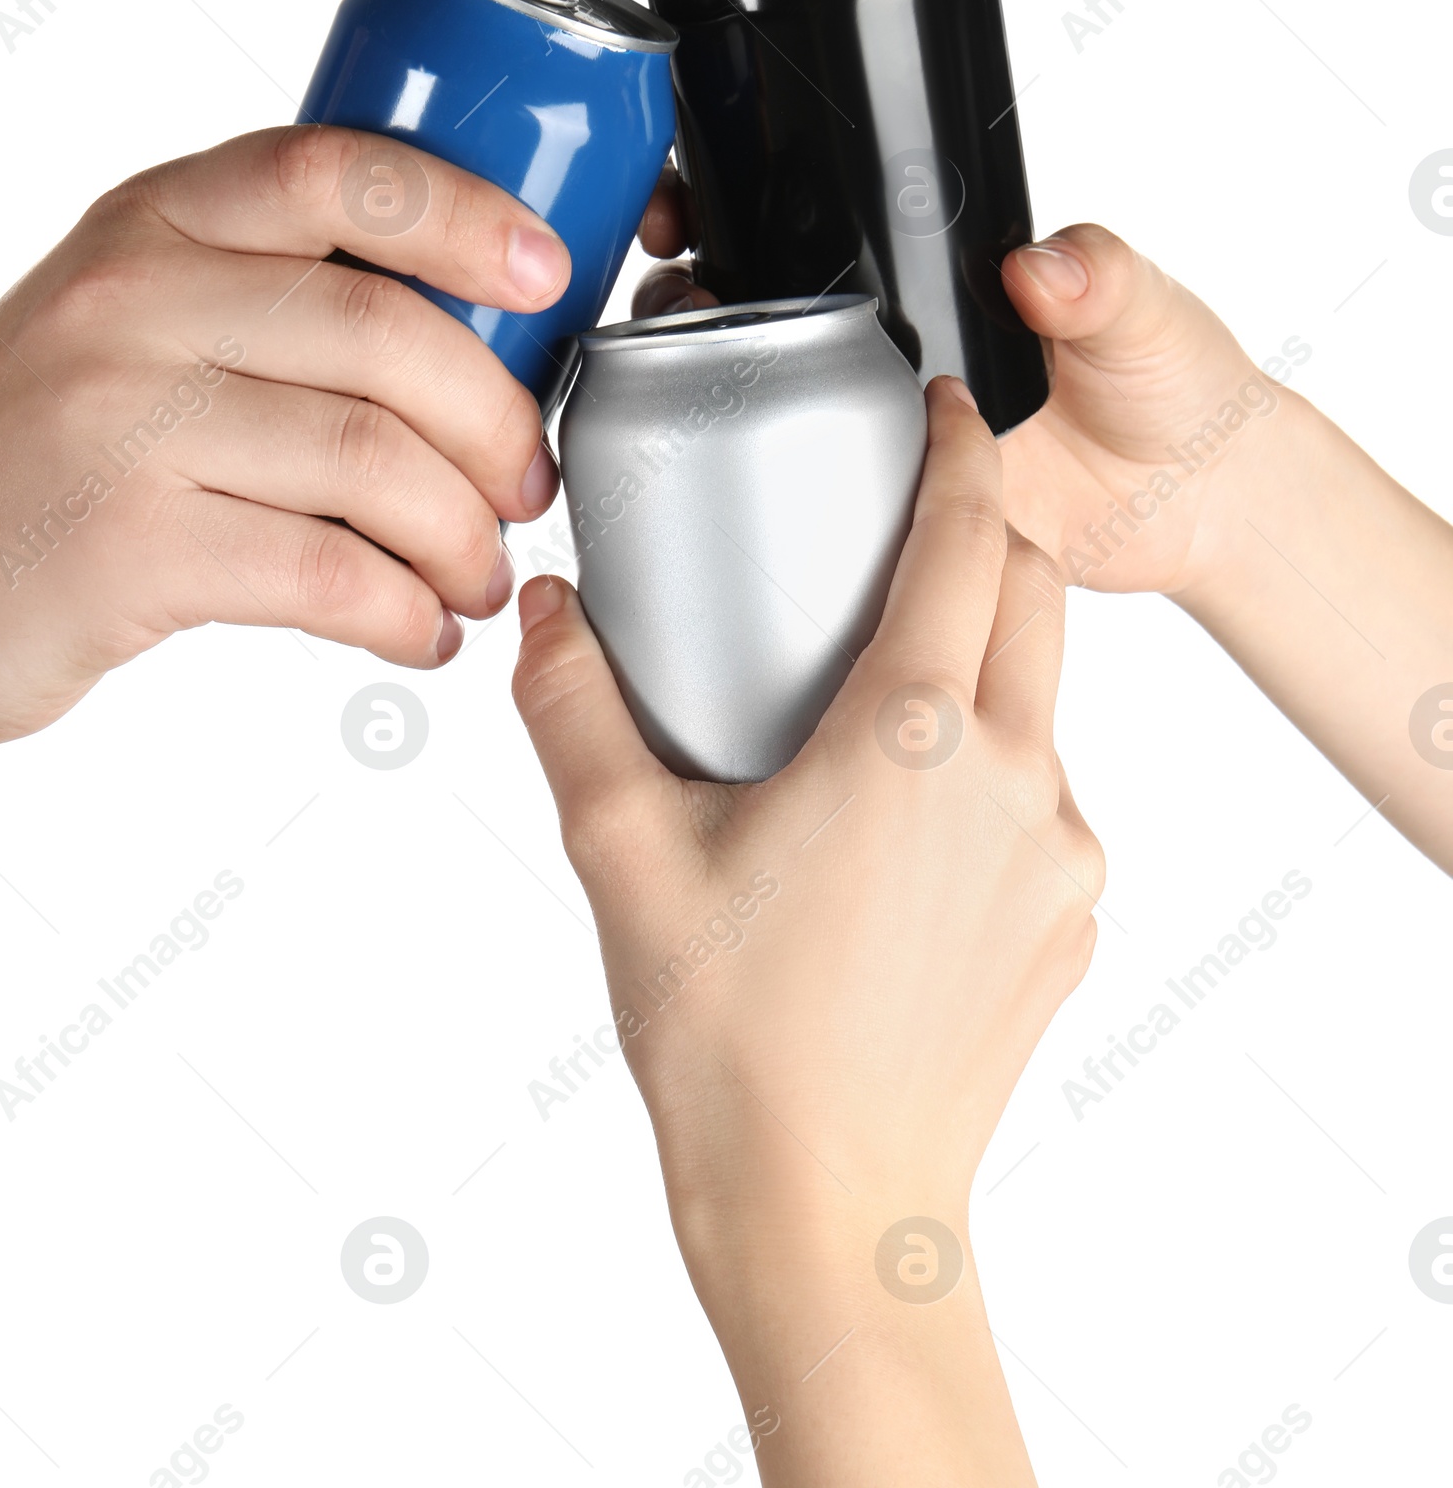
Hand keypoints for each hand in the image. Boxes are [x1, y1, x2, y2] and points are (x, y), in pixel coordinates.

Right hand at [0, 125, 566, 748]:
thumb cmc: (30, 445)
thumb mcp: (122, 314)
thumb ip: (260, 291)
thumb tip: (469, 331)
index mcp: (152, 224)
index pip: (337, 172)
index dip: (469, 215)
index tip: (549, 277)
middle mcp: (136, 303)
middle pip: (389, 335)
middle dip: (498, 422)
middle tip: (527, 483)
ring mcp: (125, 424)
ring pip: (375, 460)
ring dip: (464, 535)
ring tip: (480, 573)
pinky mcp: (129, 548)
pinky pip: (329, 570)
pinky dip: (406, 612)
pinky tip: (417, 630)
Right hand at [511, 378, 1102, 1485]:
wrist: (831, 1212)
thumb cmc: (732, 1042)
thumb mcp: (622, 854)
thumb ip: (575, 709)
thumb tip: (546, 609)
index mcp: (912, 738)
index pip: (972, 539)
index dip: (966, 450)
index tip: (947, 403)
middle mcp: (1013, 779)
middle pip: (1033, 597)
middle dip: (984, 534)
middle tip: (902, 523)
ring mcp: (1057, 854)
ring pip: (1038, 699)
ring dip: (977, 658)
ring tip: (871, 691)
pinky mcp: (1069, 918)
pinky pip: (1040, 793)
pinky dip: (983, 762)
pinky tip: (893, 819)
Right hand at [634, 181, 1275, 595]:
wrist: (1205, 506)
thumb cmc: (1180, 382)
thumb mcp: (1142, 307)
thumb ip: (1097, 275)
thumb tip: (1040, 266)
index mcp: (936, 287)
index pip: (815, 231)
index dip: (737, 207)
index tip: (688, 202)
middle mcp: (896, 357)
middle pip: (762, 318)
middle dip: (693, 300)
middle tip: (672, 295)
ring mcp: (889, 437)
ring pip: (773, 412)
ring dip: (717, 397)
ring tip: (684, 385)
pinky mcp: (898, 520)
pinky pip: (822, 511)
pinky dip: (778, 500)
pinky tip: (745, 492)